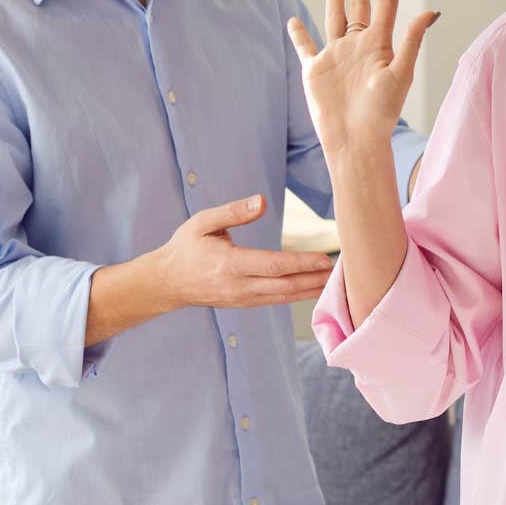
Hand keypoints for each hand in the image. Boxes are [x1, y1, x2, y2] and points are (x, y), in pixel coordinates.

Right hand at [150, 195, 335, 308]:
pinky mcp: (244, 303)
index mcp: (229, 264)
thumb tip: (261, 201)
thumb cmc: (185, 247)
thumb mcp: (202, 222)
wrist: (167, 282)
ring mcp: (241, 298)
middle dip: (313, 279)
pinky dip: (296, 296)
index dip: (301, 263)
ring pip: (282, 297)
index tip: (323, 259)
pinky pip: (275, 301)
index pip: (273, 266)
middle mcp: (238, 285)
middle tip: (339, 271)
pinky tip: (312, 289)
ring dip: (309, 290)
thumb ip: (232, 212)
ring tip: (333, 282)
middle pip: (284, 286)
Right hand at [286, 0, 437, 158]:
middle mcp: (358, 47)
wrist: (355, 139)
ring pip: (334, 21)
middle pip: (359, 8)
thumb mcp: (400, 73)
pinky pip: (305, 47)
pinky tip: (293, 20)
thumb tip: (429, 12)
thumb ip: (411, 41)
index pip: (386, 6)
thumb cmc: (381, 111)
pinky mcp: (315, 71)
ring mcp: (336, 57)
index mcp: (379, 45)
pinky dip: (298, 34)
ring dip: (335, 1)